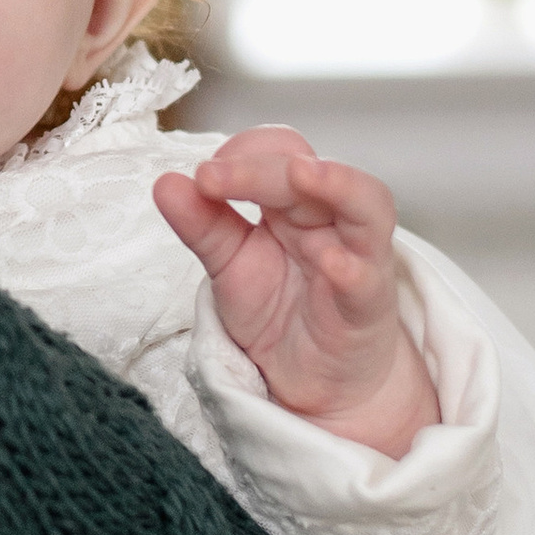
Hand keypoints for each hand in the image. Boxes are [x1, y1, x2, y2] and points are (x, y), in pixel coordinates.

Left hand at [154, 127, 439, 456]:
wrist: (316, 382)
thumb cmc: (280, 313)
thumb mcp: (229, 266)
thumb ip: (202, 225)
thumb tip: (166, 184)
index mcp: (294, 203)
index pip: (278, 152)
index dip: (242, 154)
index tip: (203, 177)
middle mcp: (330, 220)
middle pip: (309, 171)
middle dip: (259, 168)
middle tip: (210, 177)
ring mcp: (357, 257)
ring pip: (365, 206)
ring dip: (336, 183)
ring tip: (299, 173)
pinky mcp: (368, 305)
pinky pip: (367, 279)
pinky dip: (351, 268)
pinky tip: (331, 262)